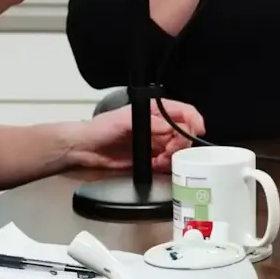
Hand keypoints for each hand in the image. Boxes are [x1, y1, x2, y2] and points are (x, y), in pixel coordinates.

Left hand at [62, 98, 205, 171]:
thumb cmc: (99, 130)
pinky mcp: (149, 161)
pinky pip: (168, 164)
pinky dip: (166, 167)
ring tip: (159, 160)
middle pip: (184, 133)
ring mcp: (154, 144)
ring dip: (174, 156)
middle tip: (169, 150)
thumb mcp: (124, 121)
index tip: (197, 131)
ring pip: (178, 150)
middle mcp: (157, 127)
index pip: (183, 111)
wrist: (82, 152)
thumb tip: (171, 127)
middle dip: (181, 143)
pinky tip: (156, 166)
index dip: (193, 119)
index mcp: (153, 112)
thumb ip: (149, 123)